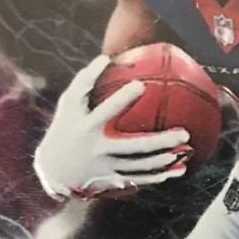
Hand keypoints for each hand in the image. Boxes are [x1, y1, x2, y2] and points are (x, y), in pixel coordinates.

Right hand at [33, 55, 189, 200]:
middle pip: (134, 146)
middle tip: (184, 133)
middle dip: (160, 141)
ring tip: (185, 152)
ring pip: (140, 166)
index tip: (142, 85)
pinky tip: (177, 171)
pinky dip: (157, 176)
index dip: (122, 98)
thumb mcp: (68, 105)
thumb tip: (106, 56)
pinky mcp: (111, 181)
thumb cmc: (64, 129)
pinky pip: (138, 179)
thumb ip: (85, 81)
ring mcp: (106, 167)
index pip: (107, 111)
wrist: (53, 172)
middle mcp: (98, 149)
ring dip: (164, 160)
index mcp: (87, 127)